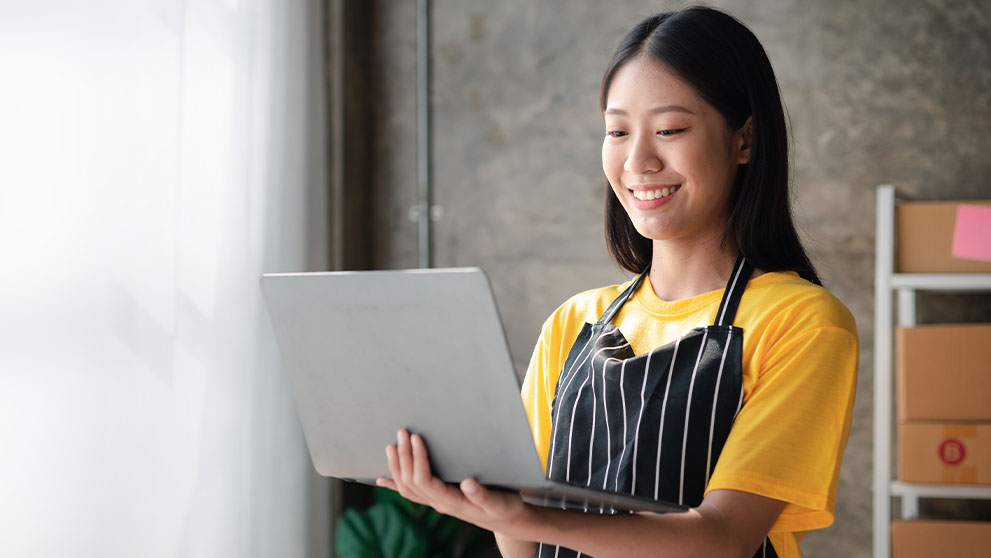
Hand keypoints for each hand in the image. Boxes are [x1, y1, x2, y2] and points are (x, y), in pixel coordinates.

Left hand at [376, 429, 532, 536]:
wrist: (506, 520)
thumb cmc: (503, 508)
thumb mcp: (498, 502)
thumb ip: (482, 495)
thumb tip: (468, 483)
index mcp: (451, 502)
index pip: (425, 480)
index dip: (418, 459)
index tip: (416, 438)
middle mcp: (439, 504)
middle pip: (411, 481)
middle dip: (404, 456)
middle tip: (402, 432)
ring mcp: (436, 502)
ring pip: (407, 487)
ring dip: (397, 466)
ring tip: (392, 446)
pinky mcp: (437, 498)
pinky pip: (410, 492)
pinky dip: (394, 484)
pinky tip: (382, 479)